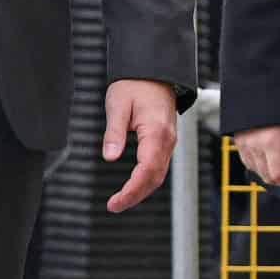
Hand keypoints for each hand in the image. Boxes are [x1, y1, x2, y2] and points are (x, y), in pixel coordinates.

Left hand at [102, 80, 178, 212]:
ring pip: (158, 175)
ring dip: (141, 191)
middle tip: (114, 206)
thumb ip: (114, 133)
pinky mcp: (166, 140)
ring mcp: (169, 141)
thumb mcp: (117, 106)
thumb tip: (110, 157)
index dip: (131, 191)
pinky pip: (159, 166)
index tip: (114, 202)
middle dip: (135, 196)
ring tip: (121, 200)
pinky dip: (147, 180)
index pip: (145, 171)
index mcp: (156, 133)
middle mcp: (167, 141)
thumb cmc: (135, 85)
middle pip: (154, 179)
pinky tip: (134, 185)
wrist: (155, 72)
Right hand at [237, 122, 279, 197]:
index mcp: (271, 142)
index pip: (279, 175)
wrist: (264, 87)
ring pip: (256, 170)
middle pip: (267, 176)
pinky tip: (274, 156)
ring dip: (272, 172)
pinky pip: (248, 161)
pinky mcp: (239, 140)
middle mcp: (254, 145)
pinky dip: (260, 164)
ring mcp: (244, 143)